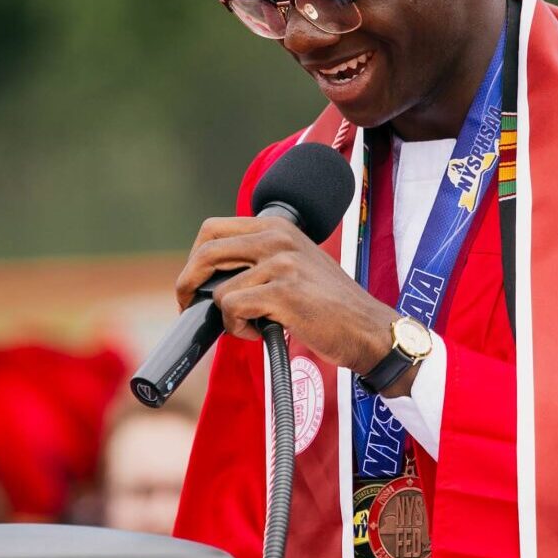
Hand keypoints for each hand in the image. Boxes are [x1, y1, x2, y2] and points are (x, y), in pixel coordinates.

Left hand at [176, 216, 399, 378]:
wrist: (368, 328)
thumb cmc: (329, 303)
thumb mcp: (295, 263)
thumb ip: (258, 258)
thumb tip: (207, 276)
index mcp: (277, 226)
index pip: (212, 229)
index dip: (194, 259)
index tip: (193, 283)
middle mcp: (277, 237)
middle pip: (206, 252)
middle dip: (189, 284)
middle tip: (191, 307)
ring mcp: (281, 263)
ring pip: (219, 291)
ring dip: (228, 317)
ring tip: (254, 324)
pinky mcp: (284, 292)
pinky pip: (233, 310)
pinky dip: (240, 329)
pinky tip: (264, 331)